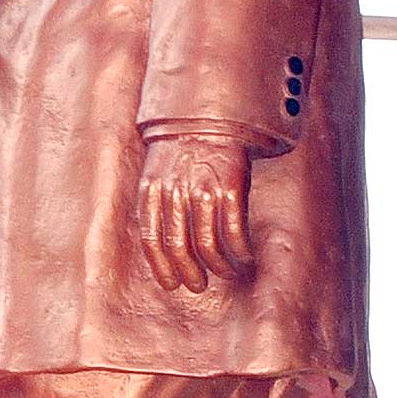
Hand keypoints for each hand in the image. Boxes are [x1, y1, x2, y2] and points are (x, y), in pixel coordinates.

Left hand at [137, 135, 253, 293]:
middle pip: (180, 247)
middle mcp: (175, 192)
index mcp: (152, 190)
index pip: (152, 240)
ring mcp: (203, 189)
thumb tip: (161, 247)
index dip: (162, 268)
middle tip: (198, 285)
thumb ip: (156, 203)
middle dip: (190, 273)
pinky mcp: (230, 185)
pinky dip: (240, 249)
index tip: (172, 284)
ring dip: (218, 266)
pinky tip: (244, 255)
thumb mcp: (156, 170)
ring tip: (225, 273)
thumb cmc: (183, 147)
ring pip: (208, 244)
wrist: (211, 113)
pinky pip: (234, 229)